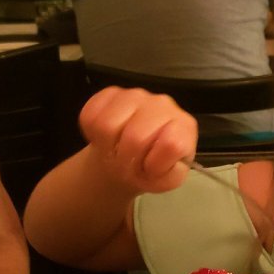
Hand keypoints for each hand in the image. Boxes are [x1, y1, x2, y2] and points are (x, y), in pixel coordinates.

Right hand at [79, 87, 197, 193]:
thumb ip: (168, 175)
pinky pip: (90, 115)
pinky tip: (105, 139)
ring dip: (107, 147)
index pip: (171, 144)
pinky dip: (92, 135)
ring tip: (115, 152)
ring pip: (107, 125)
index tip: (147, 170)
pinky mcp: (110, 93)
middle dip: (126, 160)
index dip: (153, 164)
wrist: (130, 158)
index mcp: (183, 126)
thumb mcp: (167, 180)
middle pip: (135, 137)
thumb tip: (156, 164)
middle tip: (126, 166)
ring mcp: (135, 95)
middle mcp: (162, 104)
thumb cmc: (153, 168)